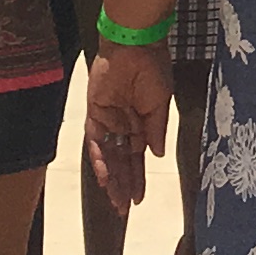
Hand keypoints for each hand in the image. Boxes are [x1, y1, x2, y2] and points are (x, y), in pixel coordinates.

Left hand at [84, 40, 173, 209]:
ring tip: (115, 200)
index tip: (139, 199)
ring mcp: (107, 120)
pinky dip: (99, 159)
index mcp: (140, 122)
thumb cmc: (153, 69)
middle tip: (123, 209)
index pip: (136, 157)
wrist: (136, 45)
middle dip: (123, 185)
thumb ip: (157, 129)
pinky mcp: (94, 112)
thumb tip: (158, 155)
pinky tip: (105, 176)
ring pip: (107, 156)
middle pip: (121, 161)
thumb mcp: (161, 102)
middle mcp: (122, 125)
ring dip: (111, 178)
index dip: (137, 178)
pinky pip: (94, 140)